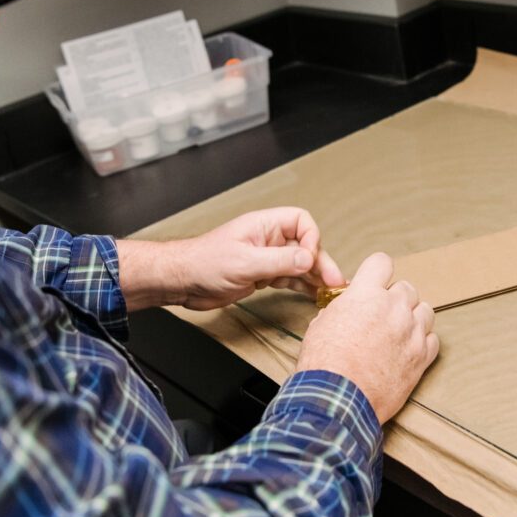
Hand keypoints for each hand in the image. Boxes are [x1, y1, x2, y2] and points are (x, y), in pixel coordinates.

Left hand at [116, 207, 343, 311]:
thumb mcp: (245, 262)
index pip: (301, 222)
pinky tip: (315, 295)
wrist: (181, 281)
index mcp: (264, 225)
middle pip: (305, 245)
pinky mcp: (261, 275)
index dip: (311, 239)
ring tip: (332, 292)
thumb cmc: (204, 262)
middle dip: (321, 263)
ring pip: (299, 264)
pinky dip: (303, 286)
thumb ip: (279, 261)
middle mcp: (269, 239)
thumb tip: (308, 259)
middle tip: (335, 282)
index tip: (308, 259)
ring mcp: (266, 257)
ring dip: (315, 277)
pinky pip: (289, 278)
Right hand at [296, 252, 438, 423]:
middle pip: (406, 288)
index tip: (376, 281)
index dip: (377, 271)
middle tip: (383, 315)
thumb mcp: (320, 326)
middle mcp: (392, 308)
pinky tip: (408, 350)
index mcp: (365, 295)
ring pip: (425, 310)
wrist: (337, 399)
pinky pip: (433, 340)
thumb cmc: (324, 365)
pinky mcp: (422, 357)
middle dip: (395, 299)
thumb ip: (338, 311)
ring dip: (413, 318)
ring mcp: (411, 332)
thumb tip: (341, 311)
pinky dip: (423, 343)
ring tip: (398, 332)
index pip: (382, 262)